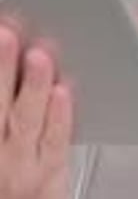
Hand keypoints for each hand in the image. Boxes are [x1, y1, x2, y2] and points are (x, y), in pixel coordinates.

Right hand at [0, 16, 73, 198]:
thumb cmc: (9, 161)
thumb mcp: (2, 125)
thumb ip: (6, 90)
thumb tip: (10, 40)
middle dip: (2, 67)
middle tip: (7, 34)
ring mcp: (20, 163)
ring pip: (25, 120)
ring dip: (32, 85)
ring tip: (39, 57)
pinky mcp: (49, 173)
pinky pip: (54, 142)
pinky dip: (58, 116)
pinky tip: (61, 92)